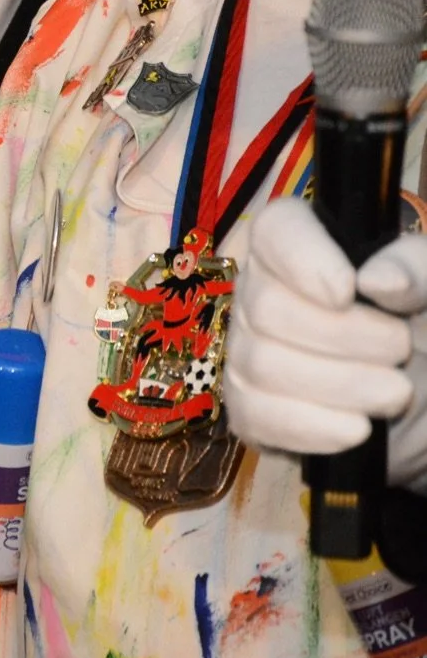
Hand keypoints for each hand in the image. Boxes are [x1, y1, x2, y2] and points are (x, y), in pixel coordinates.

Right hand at [223, 197, 426, 489]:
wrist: (424, 392)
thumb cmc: (425, 325)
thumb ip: (418, 270)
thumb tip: (376, 280)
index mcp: (307, 246)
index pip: (276, 229)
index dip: (301, 258)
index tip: (346, 292)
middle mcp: (262, 292)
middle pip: (265, 306)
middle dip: (341, 335)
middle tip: (400, 348)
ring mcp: (248, 350)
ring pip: (262, 364)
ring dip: (340, 385)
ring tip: (395, 393)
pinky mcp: (249, 407)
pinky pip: (254, 415)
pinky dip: (310, 426)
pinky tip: (357, 429)